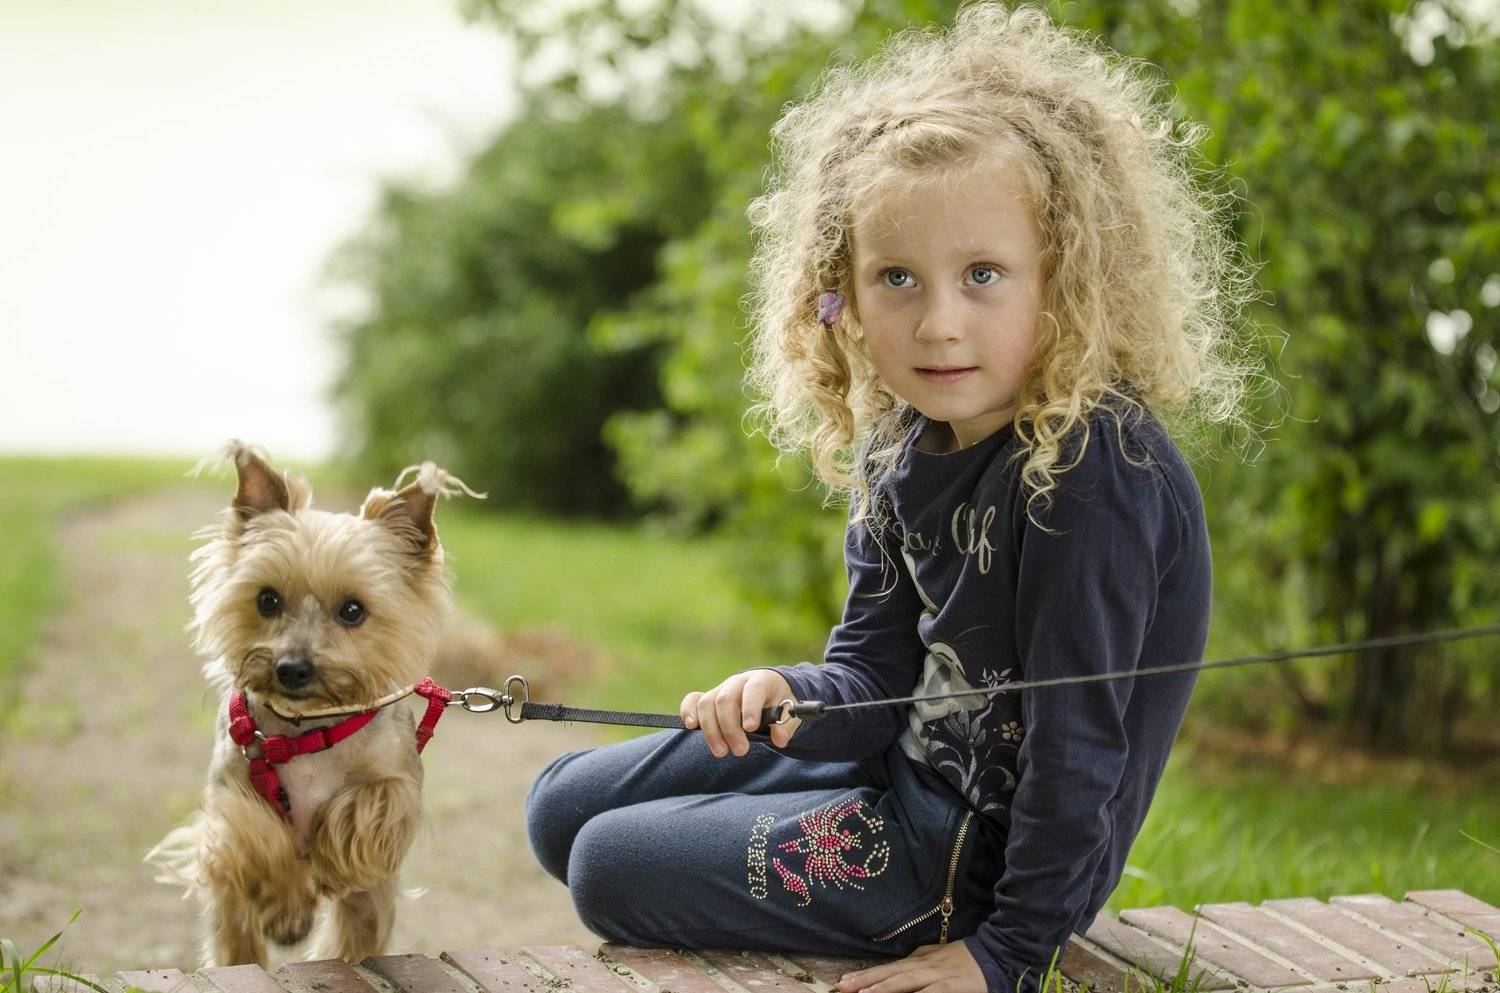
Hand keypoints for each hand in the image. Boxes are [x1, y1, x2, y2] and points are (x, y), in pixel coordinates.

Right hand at [680, 670, 799, 755]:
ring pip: (707, 703)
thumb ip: (786, 726)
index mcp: (761, 680)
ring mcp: (721, 689)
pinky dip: (688, 711)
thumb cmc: (780, 702)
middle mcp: (738, 682)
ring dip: (711, 730)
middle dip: (730, 728)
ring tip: (721, 752)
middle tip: (741, 751)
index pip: (753, 690)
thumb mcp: (791, 712)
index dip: (750, 708)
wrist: (769, 690)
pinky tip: (691, 727)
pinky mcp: (708, 698)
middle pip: (725, 700)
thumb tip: (779, 740)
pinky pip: (692, 700)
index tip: (751, 729)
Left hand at [837, 941, 986, 992]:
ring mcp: (939, 975)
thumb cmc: (967, 958)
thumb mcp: (939, 955)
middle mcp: (926, 966)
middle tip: (844, 986)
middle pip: (892, 974)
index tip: (846, 981)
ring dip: (885, 987)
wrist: (998, 952)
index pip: (890, 968)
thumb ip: (920, 960)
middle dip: (867, 981)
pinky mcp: (954, 985)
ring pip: (907, 982)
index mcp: (922, 960)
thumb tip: (901, 963)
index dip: (868, 975)